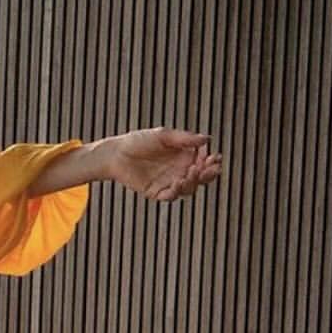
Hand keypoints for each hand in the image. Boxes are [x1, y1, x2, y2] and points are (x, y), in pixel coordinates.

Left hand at [107, 127, 222, 201]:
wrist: (115, 154)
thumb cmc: (138, 141)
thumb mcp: (162, 136)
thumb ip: (184, 139)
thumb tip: (207, 139)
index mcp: (184, 155)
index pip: (204, 161)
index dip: (212, 161)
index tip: (216, 158)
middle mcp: (179, 170)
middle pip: (201, 177)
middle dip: (208, 174)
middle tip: (210, 168)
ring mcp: (169, 182)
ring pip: (189, 188)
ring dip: (193, 182)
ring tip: (190, 173)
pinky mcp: (157, 192)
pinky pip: (170, 196)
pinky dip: (176, 192)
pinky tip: (178, 184)